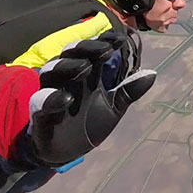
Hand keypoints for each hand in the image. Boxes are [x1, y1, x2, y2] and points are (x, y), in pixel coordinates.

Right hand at [29, 31, 155, 165]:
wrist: (65, 153)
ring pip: (52, 71)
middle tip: (106, 49)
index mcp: (87, 75)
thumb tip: (152, 73)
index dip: (105, 42)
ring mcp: (52, 93)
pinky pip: (41, 102)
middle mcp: (68, 79)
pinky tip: (67, 97)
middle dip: (87, 48)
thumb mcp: (113, 108)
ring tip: (85, 66)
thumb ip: (128, 91)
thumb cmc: (87, 123)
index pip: (94, 52)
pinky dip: (53, 98)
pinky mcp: (40, 113)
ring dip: (68, 66)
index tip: (120, 39)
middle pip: (71, 54)